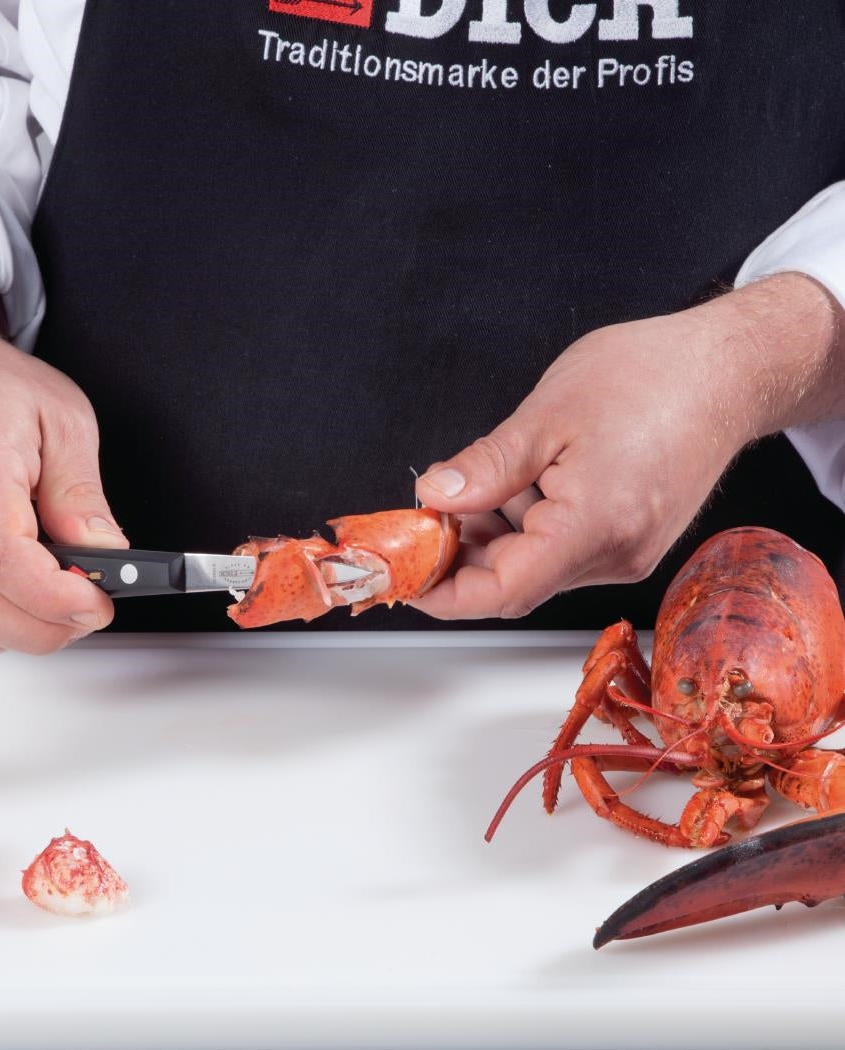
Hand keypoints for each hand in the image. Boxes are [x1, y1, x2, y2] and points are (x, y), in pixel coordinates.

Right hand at [0, 262, 125, 654]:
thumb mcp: (65, 420)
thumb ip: (83, 492)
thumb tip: (105, 551)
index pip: (0, 558)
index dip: (54, 595)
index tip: (98, 599)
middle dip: (50, 627)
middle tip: (95, 605)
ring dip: (30, 633)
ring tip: (70, 603)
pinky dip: (6, 627)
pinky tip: (35, 600)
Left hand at [412, 273, 843, 619]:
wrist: (730, 370)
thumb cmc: (653, 378)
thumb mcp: (549, 413)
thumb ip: (488, 465)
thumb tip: (435, 496)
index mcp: (595, 524)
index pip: (503, 591)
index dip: (444, 593)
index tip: (404, 578)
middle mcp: (616, 553)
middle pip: (513, 583)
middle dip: (458, 559)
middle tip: (420, 520)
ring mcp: (626, 552)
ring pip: (533, 567)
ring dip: (489, 539)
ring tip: (470, 488)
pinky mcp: (630, 541)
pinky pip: (559, 551)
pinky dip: (522, 528)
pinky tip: (512, 487)